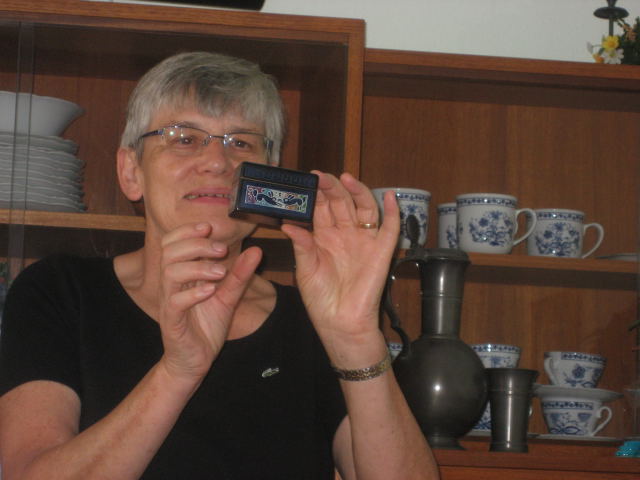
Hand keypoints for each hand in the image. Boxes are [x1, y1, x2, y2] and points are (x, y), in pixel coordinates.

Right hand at [156, 222, 261, 382]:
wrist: (194, 360)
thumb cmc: (206, 325)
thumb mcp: (228, 297)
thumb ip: (240, 274)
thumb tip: (256, 250)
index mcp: (181, 274)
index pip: (173, 243)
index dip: (188, 231)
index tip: (209, 227)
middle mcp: (171, 285)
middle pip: (170, 252)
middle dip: (197, 245)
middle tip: (222, 250)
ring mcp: (169, 302)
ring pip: (171, 273)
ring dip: (197, 267)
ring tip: (220, 272)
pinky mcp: (172, 321)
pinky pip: (175, 302)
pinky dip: (193, 293)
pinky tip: (210, 291)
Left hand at [281, 172, 398, 358]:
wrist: (340, 322)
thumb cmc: (320, 298)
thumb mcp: (305, 269)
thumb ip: (301, 245)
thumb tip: (287, 224)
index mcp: (324, 236)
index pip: (321, 207)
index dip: (316, 193)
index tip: (308, 179)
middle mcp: (345, 234)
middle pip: (341, 203)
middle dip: (332, 188)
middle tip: (322, 177)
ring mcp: (364, 240)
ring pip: (364, 208)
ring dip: (358, 192)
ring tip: (347, 178)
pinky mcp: (382, 251)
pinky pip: (390, 228)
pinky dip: (393, 212)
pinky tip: (390, 196)